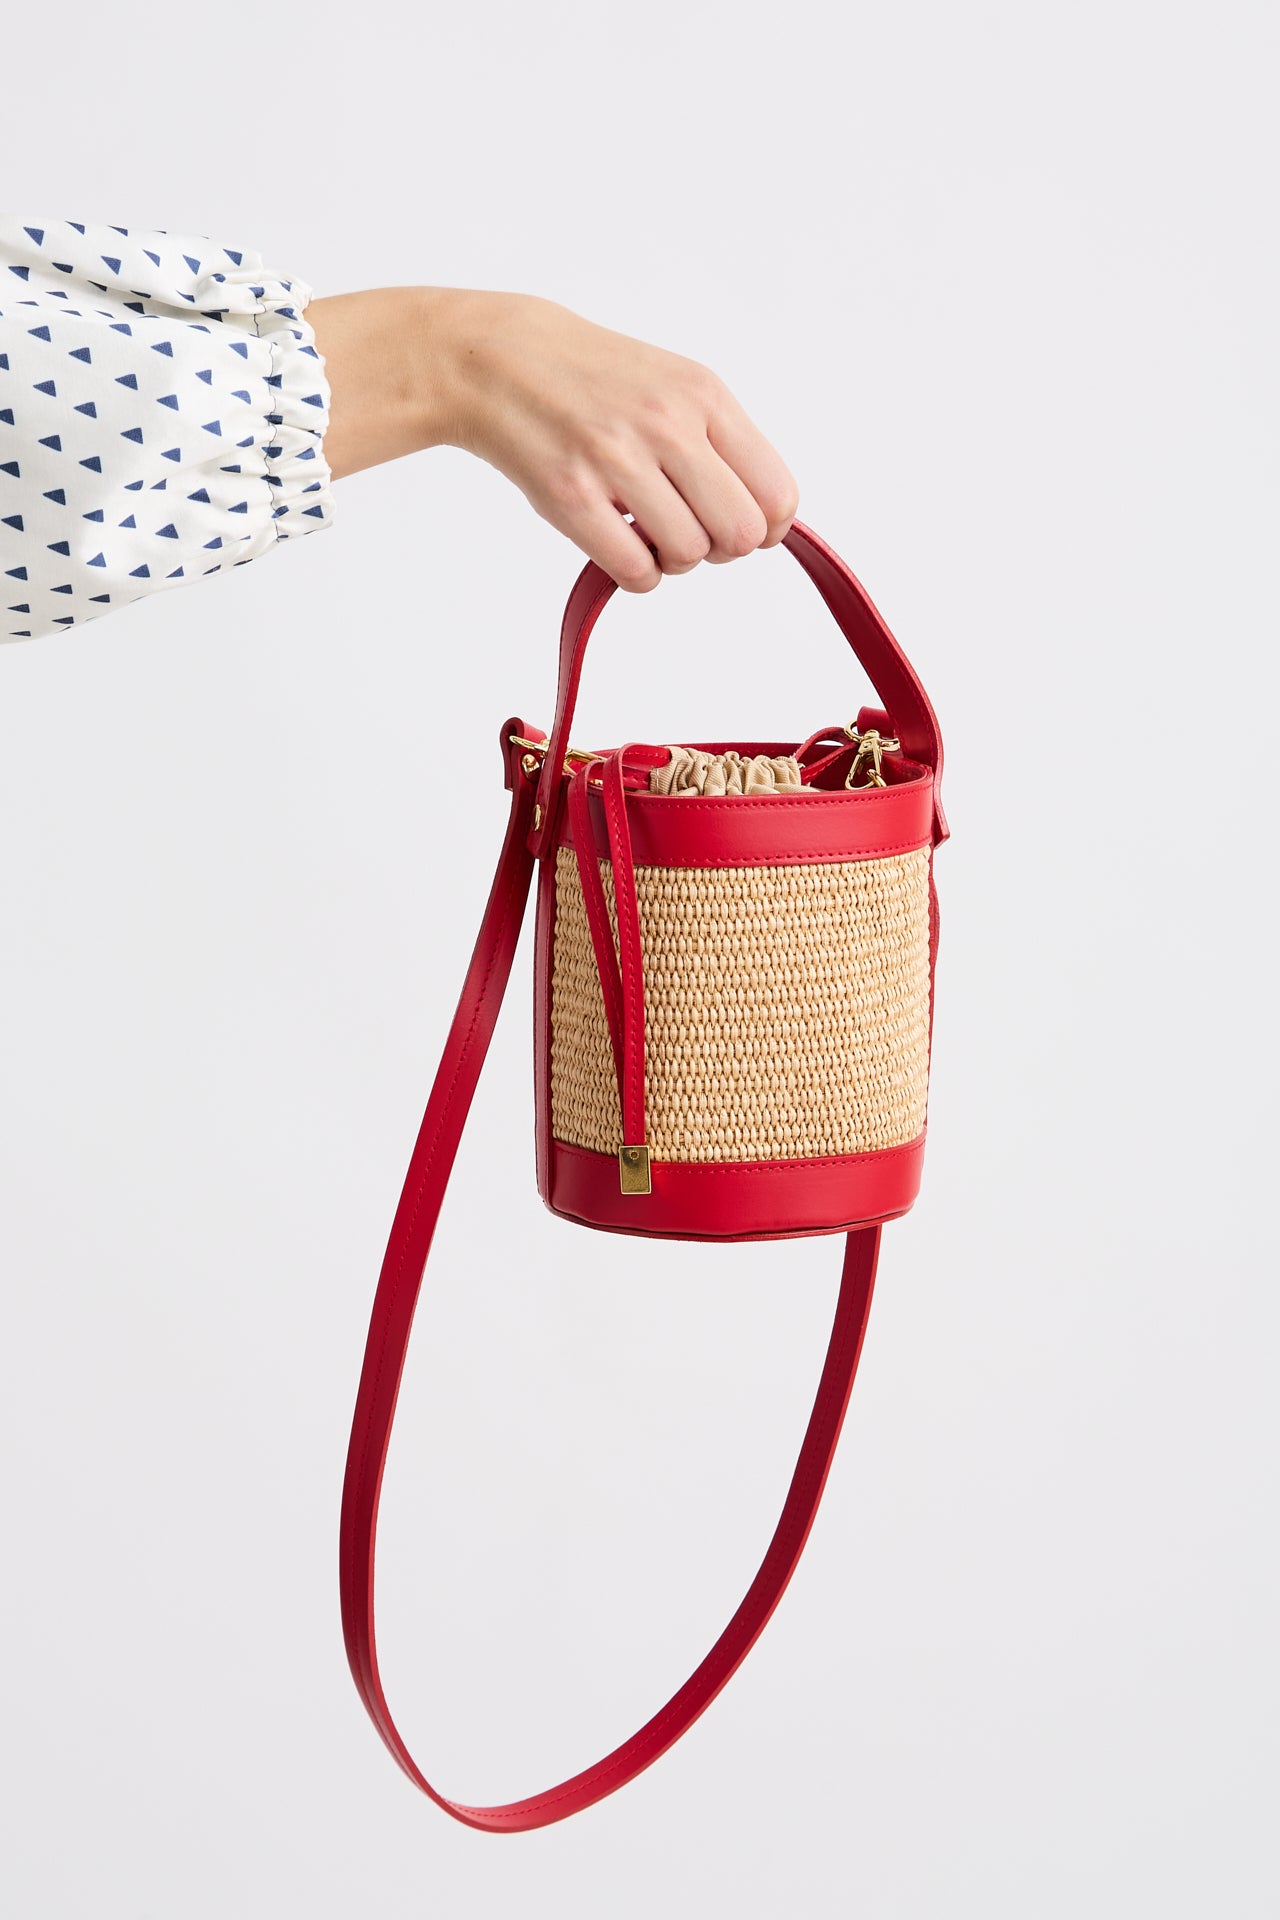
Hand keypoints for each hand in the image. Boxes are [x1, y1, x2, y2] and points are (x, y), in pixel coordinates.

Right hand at [308, 285, 799, 592]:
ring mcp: (617, 460)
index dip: (767, 528)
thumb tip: (767, 519)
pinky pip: (636, 571)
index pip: (776, 493)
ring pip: (688, 555)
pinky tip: (620, 547)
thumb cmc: (591, 379)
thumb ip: (721, 443)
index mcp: (704, 396)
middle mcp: (668, 425)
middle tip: (690, 532)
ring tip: (645, 532)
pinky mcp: (572, 496)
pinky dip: (637, 575)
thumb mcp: (673, 384)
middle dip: (722, 548)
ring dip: (672, 560)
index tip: (738, 527)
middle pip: (740, 533)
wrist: (500, 360)